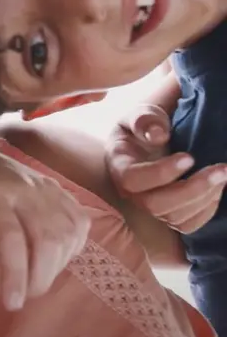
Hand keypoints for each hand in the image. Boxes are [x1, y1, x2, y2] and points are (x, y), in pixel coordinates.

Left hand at [0, 147, 89, 310]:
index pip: (10, 238)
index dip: (15, 273)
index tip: (13, 303)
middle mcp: (24, 191)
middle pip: (47, 239)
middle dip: (40, 277)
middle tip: (24, 295)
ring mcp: (46, 189)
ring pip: (68, 233)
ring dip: (57, 266)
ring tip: (36, 279)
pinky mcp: (60, 190)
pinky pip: (79, 223)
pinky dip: (72, 247)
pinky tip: (55, 258)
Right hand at [106, 105, 226, 233]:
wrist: (157, 134)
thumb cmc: (148, 122)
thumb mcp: (142, 112)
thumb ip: (145, 119)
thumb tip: (158, 136)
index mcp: (119, 164)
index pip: (132, 179)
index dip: (160, 173)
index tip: (190, 157)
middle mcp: (130, 191)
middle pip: (154, 205)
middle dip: (192, 190)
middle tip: (221, 169)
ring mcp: (150, 204)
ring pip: (173, 217)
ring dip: (204, 198)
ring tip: (223, 174)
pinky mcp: (169, 212)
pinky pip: (187, 224)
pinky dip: (206, 210)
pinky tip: (217, 189)